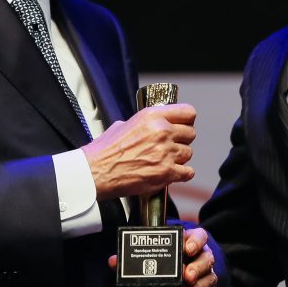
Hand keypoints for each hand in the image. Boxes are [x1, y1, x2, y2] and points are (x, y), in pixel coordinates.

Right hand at [81, 104, 196, 199]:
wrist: (96, 172)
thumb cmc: (106, 150)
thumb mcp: (124, 124)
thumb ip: (144, 123)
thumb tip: (153, 125)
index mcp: (152, 116)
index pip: (187, 112)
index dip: (187, 120)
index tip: (184, 125)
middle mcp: (162, 132)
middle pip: (190, 133)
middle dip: (183, 140)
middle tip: (172, 146)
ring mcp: (165, 153)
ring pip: (188, 153)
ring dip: (180, 158)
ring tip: (166, 160)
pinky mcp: (166, 172)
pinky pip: (188, 172)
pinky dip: (182, 174)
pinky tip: (172, 173)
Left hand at [107, 226, 216, 286]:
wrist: (173, 275)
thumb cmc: (162, 258)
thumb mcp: (149, 254)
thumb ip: (131, 257)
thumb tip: (113, 261)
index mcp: (189, 240)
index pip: (198, 235)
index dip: (195, 241)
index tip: (186, 249)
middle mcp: (200, 255)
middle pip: (206, 257)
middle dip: (197, 266)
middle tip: (186, 274)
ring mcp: (203, 272)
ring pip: (209, 276)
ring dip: (198, 284)